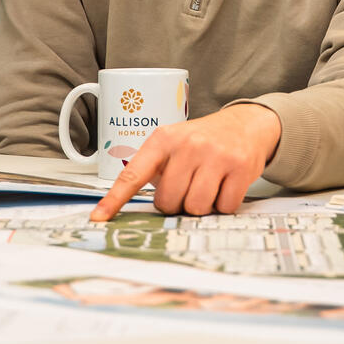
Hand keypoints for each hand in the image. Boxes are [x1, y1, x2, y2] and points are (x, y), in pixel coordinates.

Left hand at [89, 104, 281, 220]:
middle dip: (177, 203)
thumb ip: (155, 170)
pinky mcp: (240, 166)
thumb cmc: (202, 141)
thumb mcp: (173, 144)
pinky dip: (223, 205)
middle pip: (168, 202)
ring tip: (207, 186)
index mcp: (163, 139)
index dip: (114, 200)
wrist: (245, 124)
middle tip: (188, 187)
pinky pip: (224, 207)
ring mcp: (215, 155)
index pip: (133, 175)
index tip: (98, 219)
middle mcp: (188, 145)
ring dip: (200, 206)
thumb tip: (132, 208)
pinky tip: (225, 185)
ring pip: (195, 208)